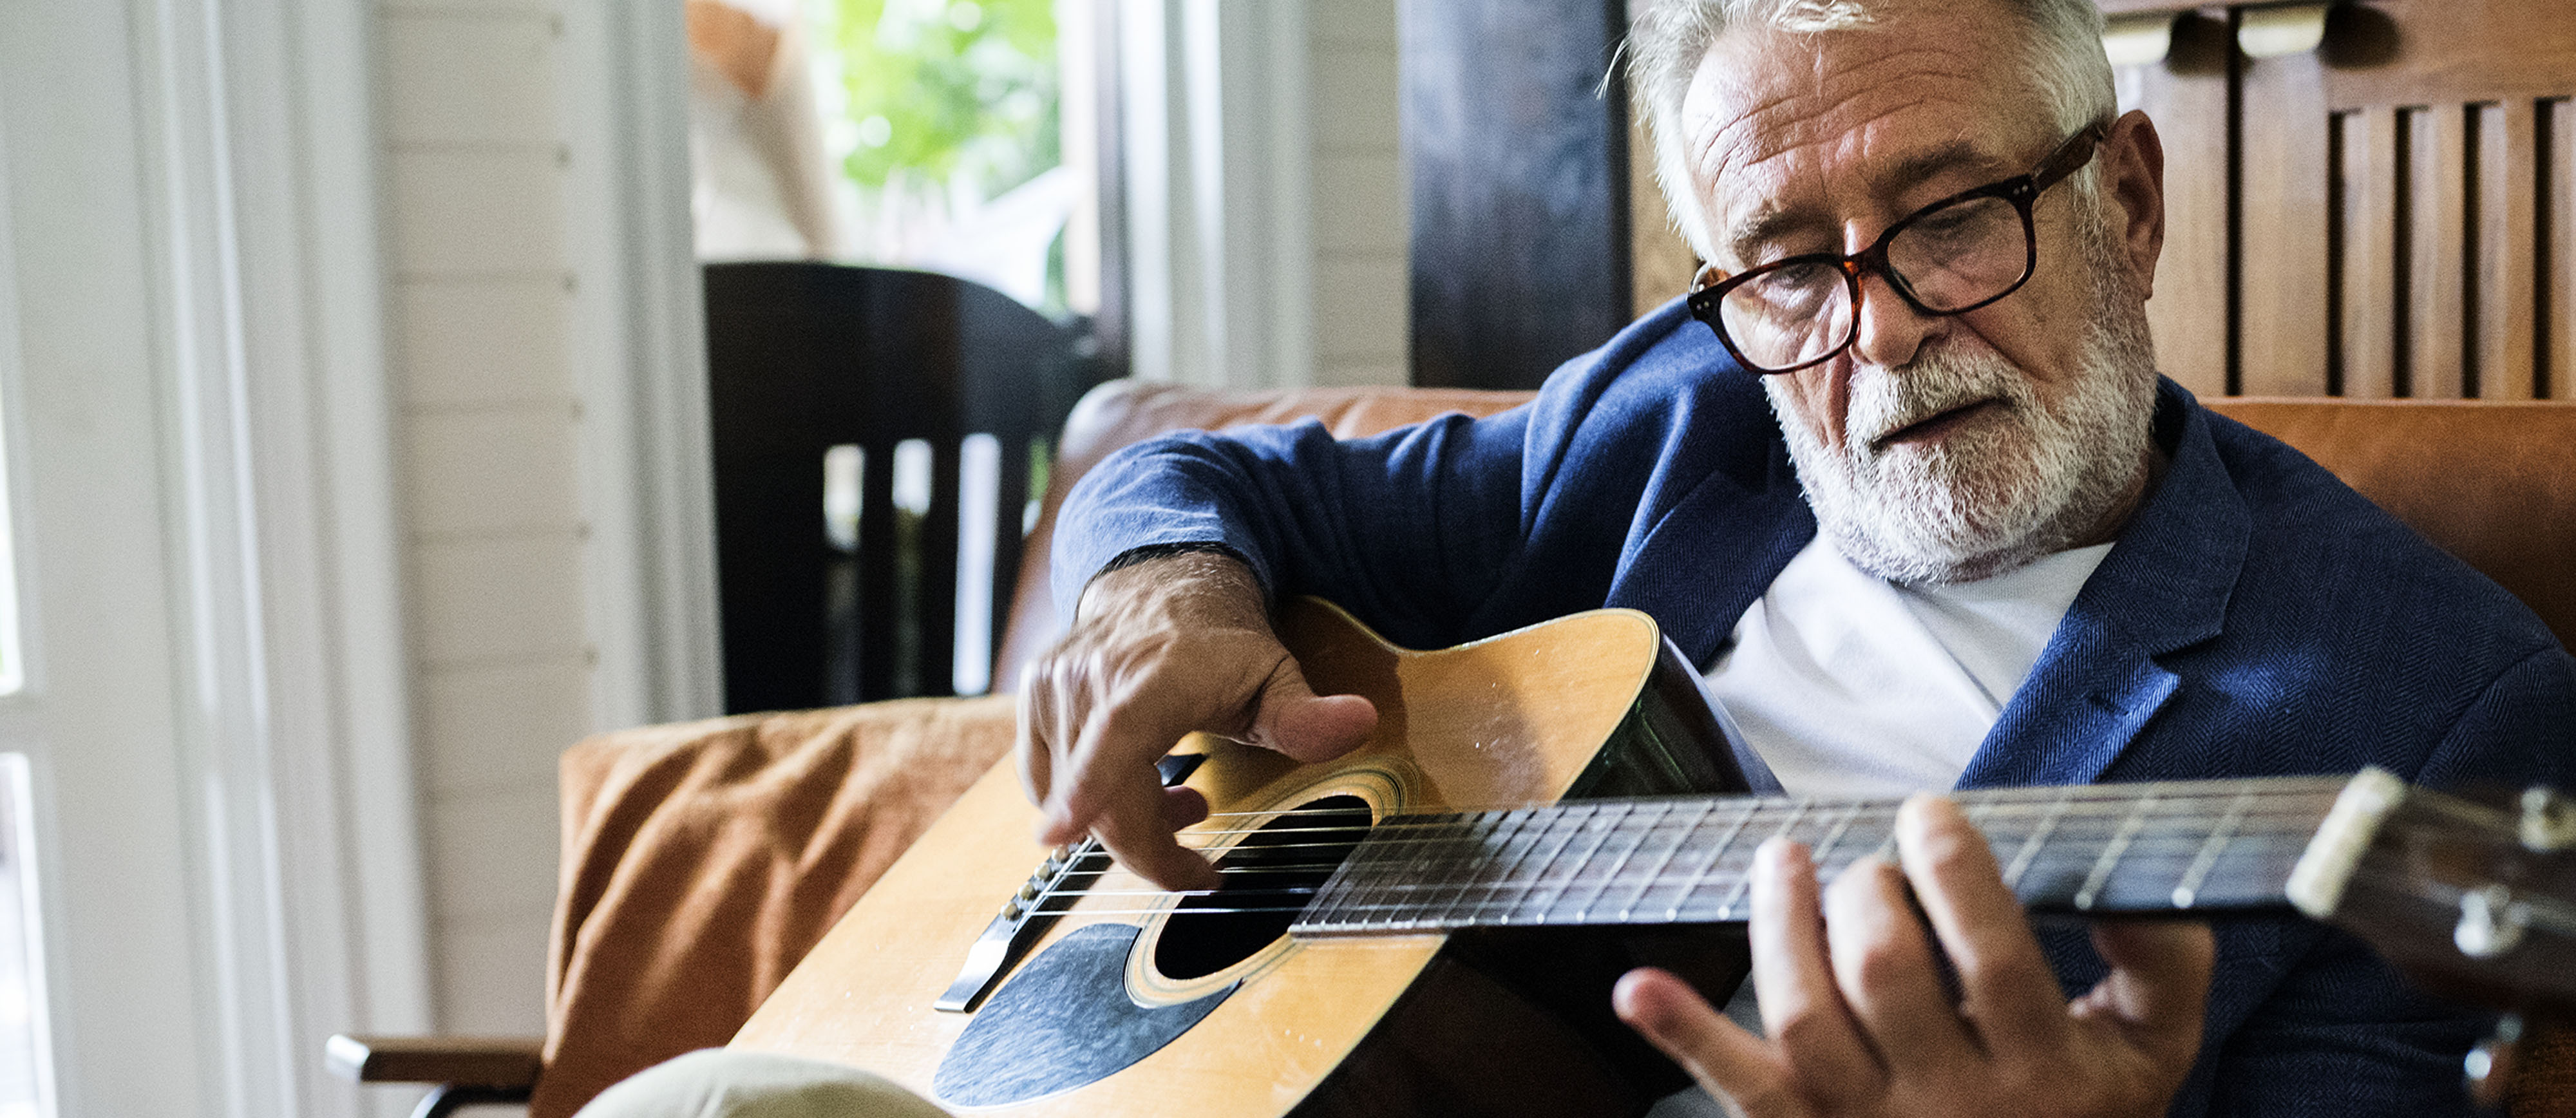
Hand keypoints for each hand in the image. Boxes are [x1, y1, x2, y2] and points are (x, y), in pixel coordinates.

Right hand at [1016, 550, 1377, 890]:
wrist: (1161, 583)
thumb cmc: (1219, 640)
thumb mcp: (1276, 675)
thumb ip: (1307, 714)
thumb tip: (1359, 722)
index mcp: (1155, 674)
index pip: (1116, 733)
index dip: (1088, 788)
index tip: (1060, 834)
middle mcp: (1094, 677)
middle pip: (1101, 796)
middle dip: (1149, 849)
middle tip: (1199, 865)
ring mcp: (1054, 688)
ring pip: (1071, 796)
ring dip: (1126, 822)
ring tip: (1180, 799)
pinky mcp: (1033, 702)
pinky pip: (1045, 781)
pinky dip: (1087, 801)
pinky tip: (1135, 786)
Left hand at [1613, 795, 2213, 1117]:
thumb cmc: (2082, 1110)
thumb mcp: (2152, 1046)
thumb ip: (2161, 961)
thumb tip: (2134, 884)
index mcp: (2047, 1073)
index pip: (1993, 955)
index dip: (1954, 870)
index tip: (1931, 816)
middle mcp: (1956, 1107)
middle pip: (1888, 974)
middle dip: (1871, 893)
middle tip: (1873, 865)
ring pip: (1806, 1017)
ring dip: (1781, 926)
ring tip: (1785, 860)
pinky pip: (1741, 1089)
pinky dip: (1683, 1035)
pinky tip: (1638, 986)